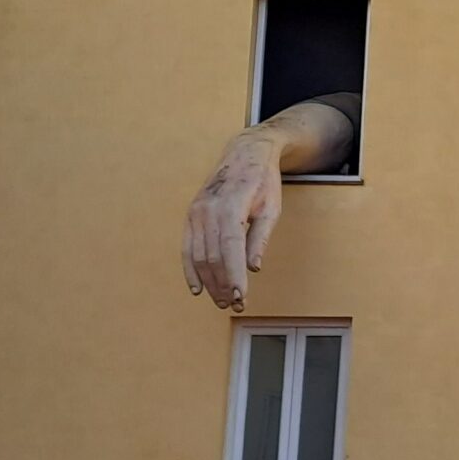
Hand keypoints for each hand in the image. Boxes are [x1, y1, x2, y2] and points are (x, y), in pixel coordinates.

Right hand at [182, 128, 284, 310]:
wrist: (244, 154)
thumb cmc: (262, 181)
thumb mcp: (271, 207)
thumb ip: (260, 237)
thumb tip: (252, 267)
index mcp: (231, 204)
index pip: (230, 246)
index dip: (233, 274)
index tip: (240, 296)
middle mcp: (208, 209)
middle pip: (212, 256)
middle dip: (223, 284)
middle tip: (236, 305)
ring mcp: (196, 212)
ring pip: (199, 256)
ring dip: (209, 283)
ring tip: (222, 301)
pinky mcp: (191, 215)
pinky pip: (187, 248)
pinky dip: (190, 270)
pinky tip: (198, 289)